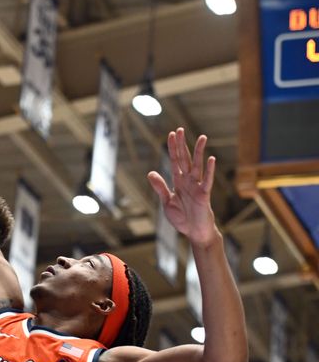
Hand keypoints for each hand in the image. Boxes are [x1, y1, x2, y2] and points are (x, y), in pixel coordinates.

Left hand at [147, 128, 217, 246]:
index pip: (175, 161)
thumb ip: (160, 187)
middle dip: (182, 145)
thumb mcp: (167, 202)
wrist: (194, 232)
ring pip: (197, 166)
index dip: (173, 148)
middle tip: (180, 129)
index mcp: (178, 182)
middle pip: (184, 159)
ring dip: (199, 152)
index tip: (171, 134)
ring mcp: (197, 186)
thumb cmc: (182, 218)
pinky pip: (207, 180)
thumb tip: (150, 172)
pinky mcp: (204, 195)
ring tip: (202, 137)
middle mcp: (188, 181)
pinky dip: (209, 170)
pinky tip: (210, 159)